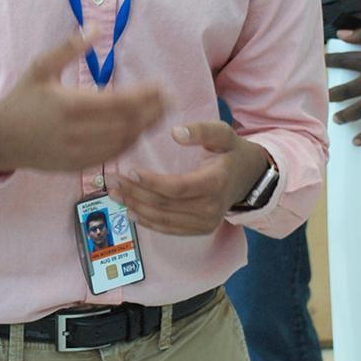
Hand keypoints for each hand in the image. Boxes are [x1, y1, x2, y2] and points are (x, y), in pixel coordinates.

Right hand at [0, 30, 164, 176]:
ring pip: (123, 142)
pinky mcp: (77, 167)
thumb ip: (69, 47)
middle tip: (169, 98)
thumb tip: (96, 26)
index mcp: (70, 105)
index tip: (161, 86)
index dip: (145, 95)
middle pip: (127, 123)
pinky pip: (111, 157)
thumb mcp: (41, 67)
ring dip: (145, 128)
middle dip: (152, 111)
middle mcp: (77, 132)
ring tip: (160, 113)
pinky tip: (138, 131)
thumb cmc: (22, 98)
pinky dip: (129, 143)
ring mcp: (78, 153)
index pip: (120, 102)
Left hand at [107, 122, 268, 234]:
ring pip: (163, 219)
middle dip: (134, 193)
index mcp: (215, 183)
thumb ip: (201, 130)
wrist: (250, 177)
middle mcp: (211, 208)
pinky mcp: (200, 229)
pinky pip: (169, 229)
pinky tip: (131, 210)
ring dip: (136, 207)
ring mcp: (206, 223)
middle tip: (110, 180)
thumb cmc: (232, 151)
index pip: (177, 188)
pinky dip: (148, 221)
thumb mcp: (223, 134)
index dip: (151, 182)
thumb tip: (176, 133)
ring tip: (114, 193)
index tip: (130, 170)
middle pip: (165, 205)